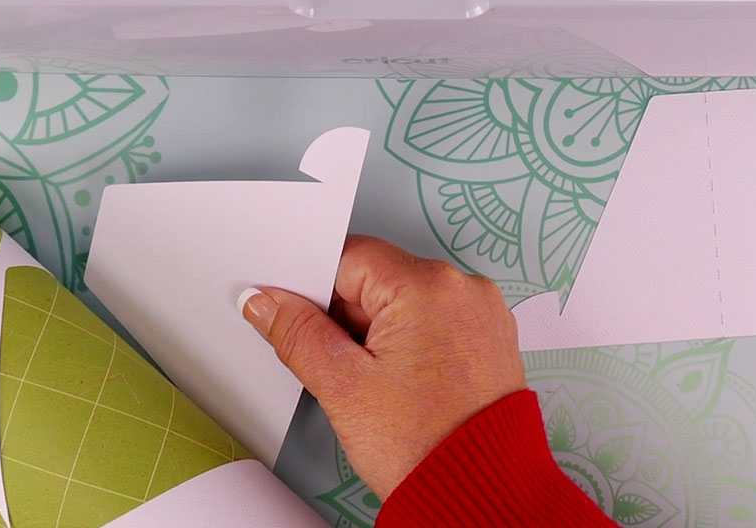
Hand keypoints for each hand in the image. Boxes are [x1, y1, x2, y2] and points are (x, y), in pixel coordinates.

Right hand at [241, 235, 525, 498]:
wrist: (480, 498)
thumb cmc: (427, 448)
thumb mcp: (343, 387)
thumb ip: (297, 334)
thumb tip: (267, 303)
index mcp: (429, 286)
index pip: (350, 257)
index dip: (314, 288)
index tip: (295, 315)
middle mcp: (463, 289)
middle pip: (378, 279)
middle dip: (347, 317)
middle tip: (342, 368)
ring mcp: (481, 314)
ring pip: (404, 302)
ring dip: (377, 334)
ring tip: (379, 386)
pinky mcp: (488, 339)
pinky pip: (433, 323)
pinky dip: (409, 345)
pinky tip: (402, 386)